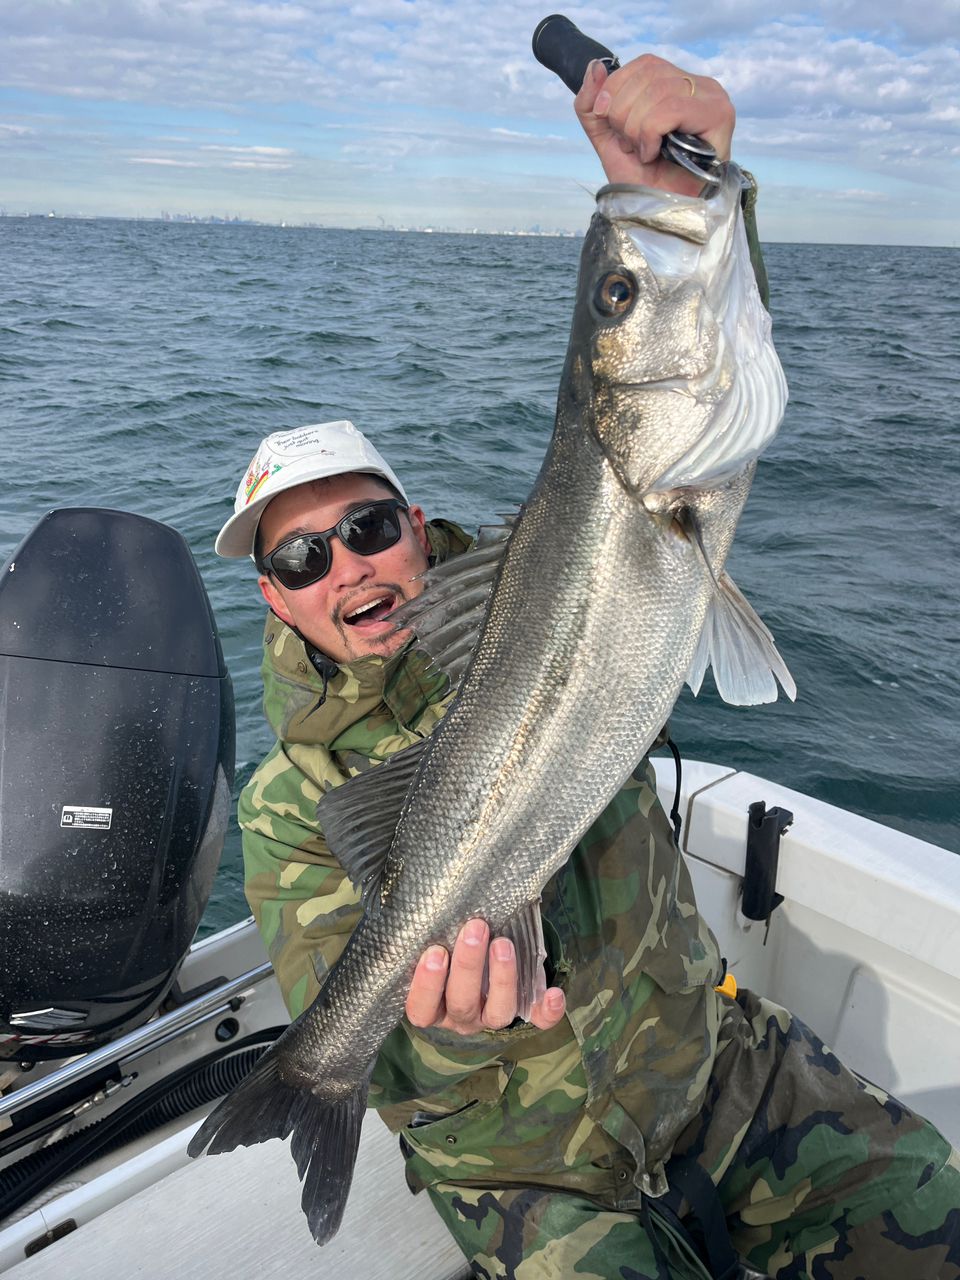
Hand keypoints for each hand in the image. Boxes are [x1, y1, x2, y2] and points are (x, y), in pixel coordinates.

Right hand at [405, 918, 565, 1034]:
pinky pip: (538, 1020)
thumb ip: (435, 934)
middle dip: (468, 967)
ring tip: (503, 943)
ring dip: (502, 978)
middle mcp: (461, 1016)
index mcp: (434, 1006)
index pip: (422, 1008)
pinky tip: (553, 994)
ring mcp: (492, 1018)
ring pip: (498, 1013)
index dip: (426, 985)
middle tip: (475, 929)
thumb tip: (440, 900)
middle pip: (462, 1004)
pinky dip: (547, 1010)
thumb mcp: (439, 944)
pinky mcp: (525, 1015)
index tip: (434, 952)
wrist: (485, 955)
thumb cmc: (451, 946)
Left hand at [575, 54, 734, 195]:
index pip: (645, 63)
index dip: (618, 88)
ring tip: (643, 152)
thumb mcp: (606, 137)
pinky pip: (671, 109)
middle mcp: (700, 86)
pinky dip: (650, 133)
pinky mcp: (719, 117)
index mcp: (678, 84)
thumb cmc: (641, 180)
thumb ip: (592, 103)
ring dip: (635, 127)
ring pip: (658, 91)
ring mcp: (713, 100)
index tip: (611, 123)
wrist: (659, 215)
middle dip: (623, 113)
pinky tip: (653, 153)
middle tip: (630, 144)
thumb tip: (594, 67)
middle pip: (649, 74)